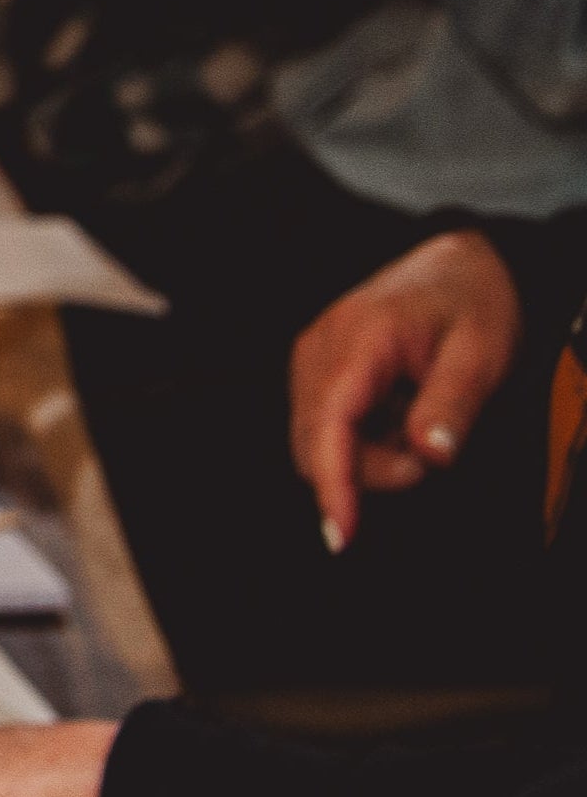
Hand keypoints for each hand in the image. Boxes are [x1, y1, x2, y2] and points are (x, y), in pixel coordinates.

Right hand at [290, 231, 520, 552]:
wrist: (460, 260)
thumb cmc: (473, 301)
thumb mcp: (482, 353)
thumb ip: (452, 405)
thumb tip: (430, 458)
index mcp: (358, 340)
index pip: (329, 425)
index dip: (332, 484)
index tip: (341, 536)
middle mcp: (320, 349)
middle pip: (316, 443)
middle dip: (371, 471)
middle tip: (433, 452)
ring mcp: (313, 357)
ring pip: (317, 439)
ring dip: (368, 456)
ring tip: (422, 426)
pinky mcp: (318, 367)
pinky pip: (326, 424)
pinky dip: (363, 440)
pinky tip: (400, 417)